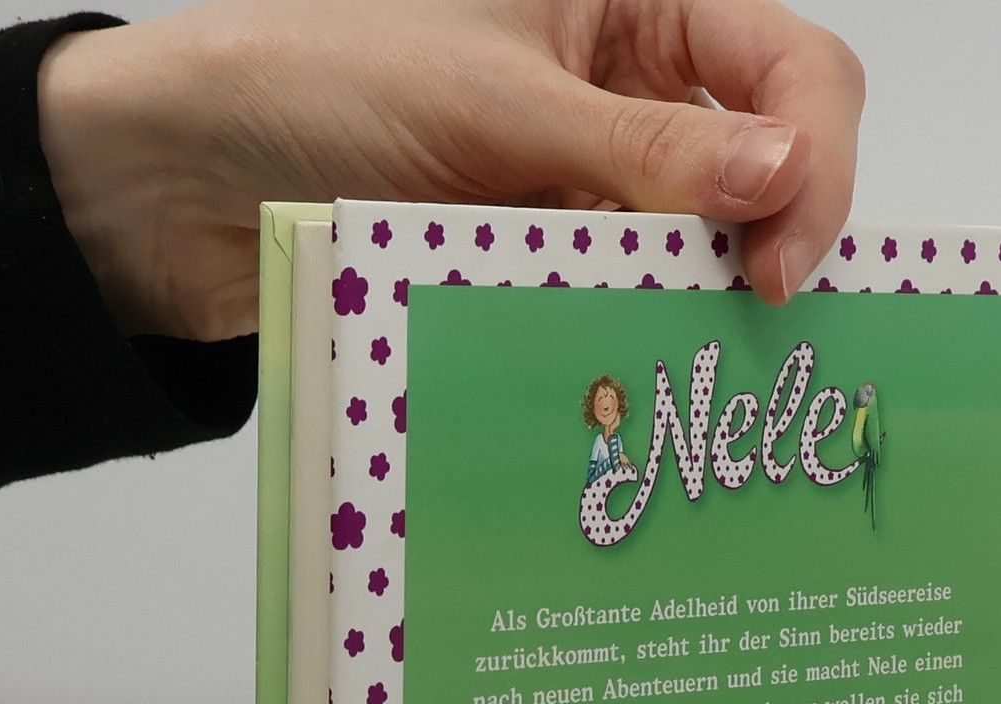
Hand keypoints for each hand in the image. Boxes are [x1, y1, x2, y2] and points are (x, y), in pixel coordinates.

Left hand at [38, 0, 865, 340]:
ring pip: (702, 243)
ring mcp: (591, 175)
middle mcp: (626, 84)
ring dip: (698, 298)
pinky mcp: (550, 251)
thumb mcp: (496, 109)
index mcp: (630, 1)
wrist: (188, 178)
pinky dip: (633, 332)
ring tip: (681, 359)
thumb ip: (646, 152)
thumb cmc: (318, 84)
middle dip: (772, 237)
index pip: (788, 63)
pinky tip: (626, 370)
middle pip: (768, 157)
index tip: (776, 259)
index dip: (813, 158)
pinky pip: (625, 296)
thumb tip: (784, 179)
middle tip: (745, 324)